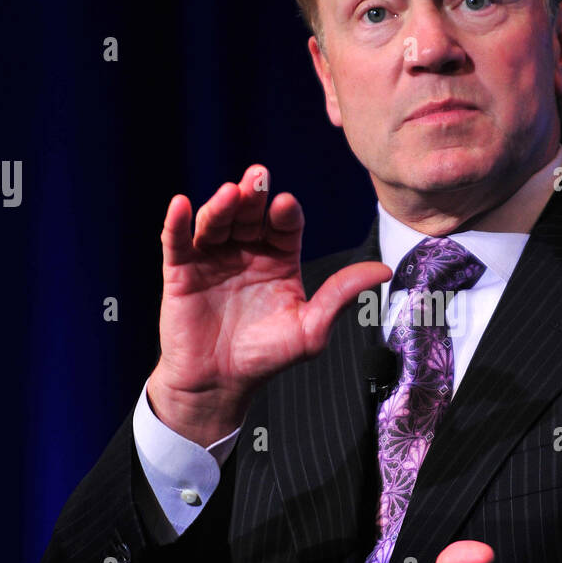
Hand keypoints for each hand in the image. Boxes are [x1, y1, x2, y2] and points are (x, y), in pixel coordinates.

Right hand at [146, 164, 391, 444]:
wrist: (219, 384)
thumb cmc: (266, 357)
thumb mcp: (310, 329)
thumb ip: (341, 295)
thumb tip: (384, 270)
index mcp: (279, 258)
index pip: (284, 224)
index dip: (284, 212)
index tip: (285, 205)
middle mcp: (247, 251)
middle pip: (250, 214)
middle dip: (253, 195)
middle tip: (256, 177)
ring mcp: (213, 258)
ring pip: (216, 221)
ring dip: (220, 205)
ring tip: (228, 195)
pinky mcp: (181, 271)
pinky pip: (177, 241)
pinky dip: (177, 222)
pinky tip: (181, 205)